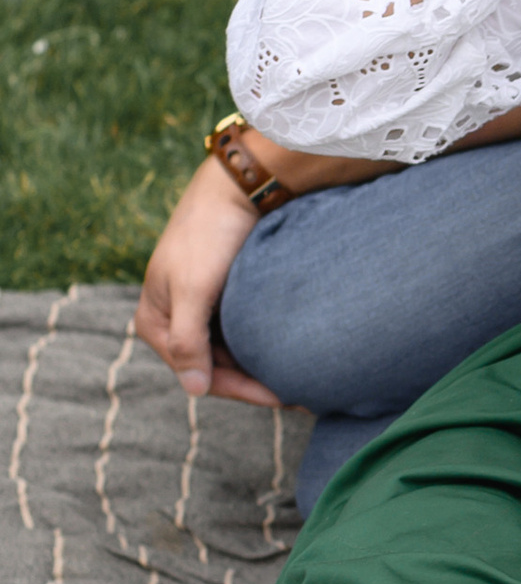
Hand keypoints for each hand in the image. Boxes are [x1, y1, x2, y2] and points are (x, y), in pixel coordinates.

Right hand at [133, 156, 279, 405]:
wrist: (237, 186)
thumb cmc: (209, 235)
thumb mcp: (193, 289)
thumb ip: (189, 341)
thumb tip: (193, 389)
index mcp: (154, 322)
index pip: (199, 373)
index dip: (241, 389)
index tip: (282, 397)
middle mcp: (174, 319)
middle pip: (217, 366)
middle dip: (256, 381)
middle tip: (303, 396)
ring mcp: (200, 307)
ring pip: (233, 350)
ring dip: (262, 365)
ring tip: (303, 379)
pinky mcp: (225, 294)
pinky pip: (244, 330)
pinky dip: (265, 342)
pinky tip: (292, 352)